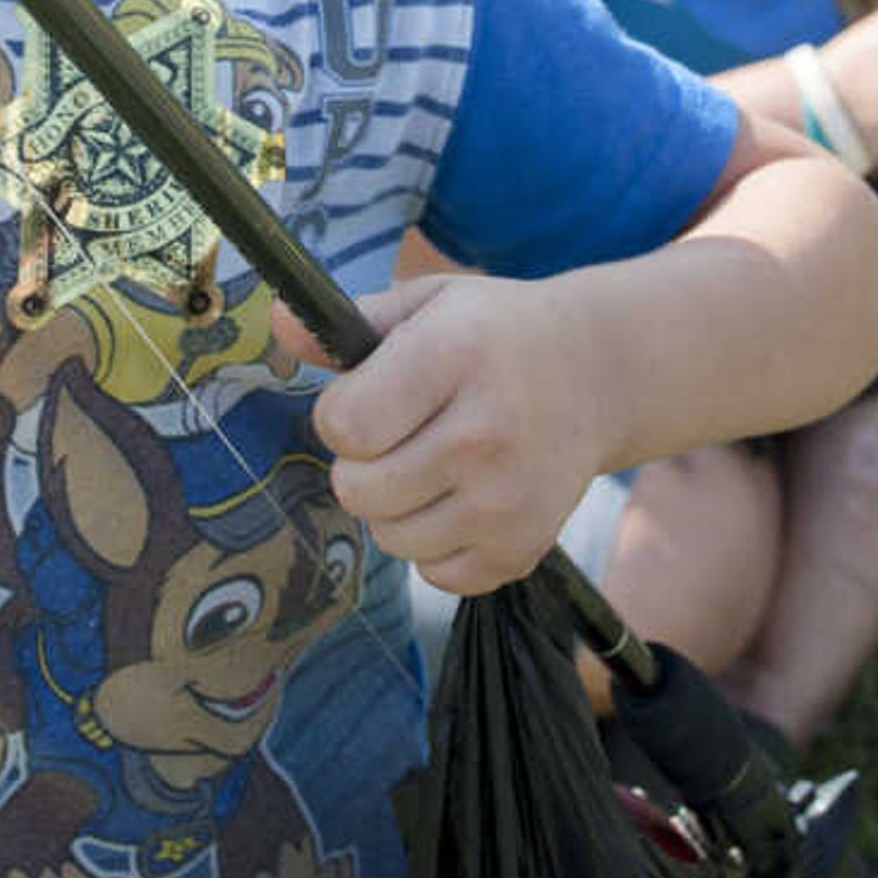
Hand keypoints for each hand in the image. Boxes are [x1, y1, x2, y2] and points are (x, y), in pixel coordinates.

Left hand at [281, 276, 610, 599]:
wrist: (599, 374)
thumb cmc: (495, 334)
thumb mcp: (431, 303)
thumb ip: (353, 320)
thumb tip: (278, 322)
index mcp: (455, 356)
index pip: (345, 426)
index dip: (341, 414)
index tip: (370, 397)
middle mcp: (484, 433)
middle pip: (358, 490)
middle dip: (362, 464)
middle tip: (401, 433)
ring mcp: (506, 500)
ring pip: (389, 538)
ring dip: (395, 506)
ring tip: (433, 464)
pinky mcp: (520, 549)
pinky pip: (433, 574)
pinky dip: (435, 544)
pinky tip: (463, 497)